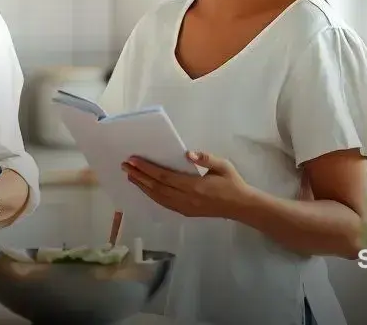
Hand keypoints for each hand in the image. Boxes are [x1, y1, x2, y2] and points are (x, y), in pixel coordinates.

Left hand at [122, 151, 250, 218]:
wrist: (241, 207)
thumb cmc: (232, 183)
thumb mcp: (223, 166)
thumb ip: (206, 159)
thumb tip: (188, 153)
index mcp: (194, 186)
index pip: (164, 177)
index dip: (147, 169)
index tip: (133, 160)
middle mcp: (186, 199)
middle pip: (156, 188)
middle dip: (139, 176)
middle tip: (125, 166)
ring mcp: (184, 208)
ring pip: (158, 197)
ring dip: (142, 186)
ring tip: (130, 176)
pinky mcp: (185, 212)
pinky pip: (163, 203)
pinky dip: (151, 195)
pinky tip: (145, 188)